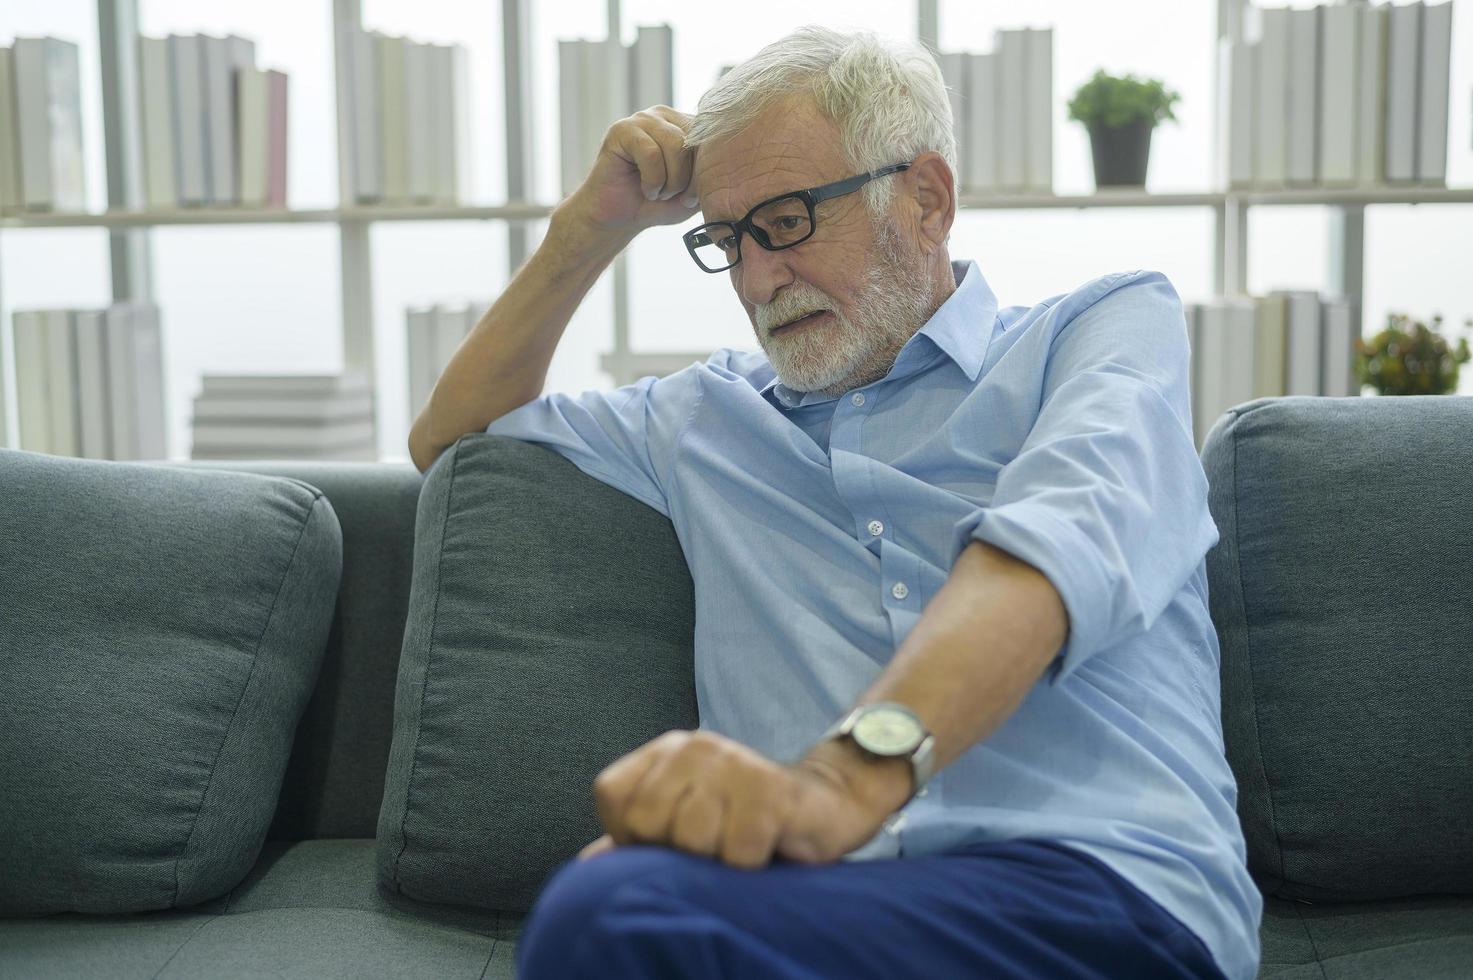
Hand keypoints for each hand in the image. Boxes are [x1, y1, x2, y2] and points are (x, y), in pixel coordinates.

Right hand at [561, 105, 701, 237]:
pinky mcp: (622, 129)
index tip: (692, 197)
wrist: (620, 220)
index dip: (705, 171)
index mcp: (685, 125)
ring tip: (658, 192)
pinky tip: (645, 189)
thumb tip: (727, 157)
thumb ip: (711, 172)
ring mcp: (643, 119)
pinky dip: (652, 180)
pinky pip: (651, 153)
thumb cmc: (658, 204)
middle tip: (672, 196)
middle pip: (693, 140)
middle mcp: (665, 116)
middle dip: (688, 178)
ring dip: (670, 181)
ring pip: (674, 145)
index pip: (709, 138)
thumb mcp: (694, 191)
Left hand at [575, 729, 900, 868]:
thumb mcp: (686, 824)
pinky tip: (767, 847)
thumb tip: (588, 867)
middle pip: (650, 823)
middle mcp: (695, 746)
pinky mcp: (771, 789)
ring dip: (719, 860)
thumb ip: (635, 841)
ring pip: (693, 840)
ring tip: (740, 845)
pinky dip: (750, 867)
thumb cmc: (744, 823)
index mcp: (665, 751)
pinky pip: (739, 854)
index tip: (671, 842)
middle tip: (713, 846)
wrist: (825, 806)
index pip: (613, 797)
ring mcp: (734, 762)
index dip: (633, 835)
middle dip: (679, 852)